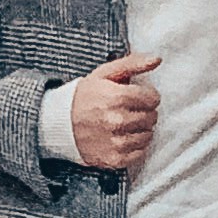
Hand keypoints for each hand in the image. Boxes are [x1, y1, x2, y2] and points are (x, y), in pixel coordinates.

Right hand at [69, 49, 162, 167]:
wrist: (60, 123)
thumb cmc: (85, 96)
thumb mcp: (105, 73)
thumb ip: (133, 63)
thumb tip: (157, 59)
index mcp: (117, 97)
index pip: (153, 99)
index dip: (147, 96)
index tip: (137, 97)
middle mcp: (117, 121)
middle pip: (152, 117)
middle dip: (145, 112)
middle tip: (130, 110)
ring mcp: (116, 142)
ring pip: (148, 135)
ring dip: (141, 129)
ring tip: (126, 123)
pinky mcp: (114, 158)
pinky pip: (140, 153)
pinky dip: (136, 145)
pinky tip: (124, 137)